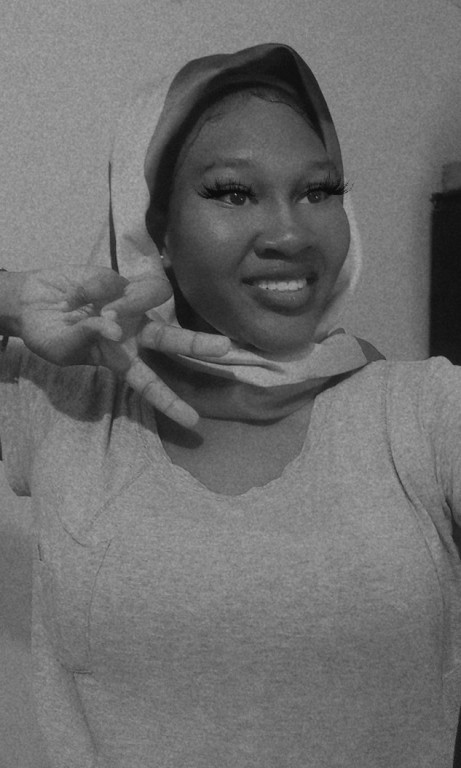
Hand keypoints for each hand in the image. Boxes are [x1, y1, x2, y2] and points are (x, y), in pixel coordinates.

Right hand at [17, 266, 229, 427]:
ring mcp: (127, 304)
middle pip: (171, 339)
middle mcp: (133, 332)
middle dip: (197, 344)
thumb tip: (112, 326)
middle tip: (224, 347)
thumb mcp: (60, 349)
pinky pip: (112, 281)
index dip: (170, 401)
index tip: (193, 421)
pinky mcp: (117, 278)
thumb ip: (86, 340)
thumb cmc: (47, 335)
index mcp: (121, 359)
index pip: (150, 383)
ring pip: (149, 298)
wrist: (29, 304)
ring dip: (125, 305)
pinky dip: (89, 290)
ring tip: (95, 311)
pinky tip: (74, 298)